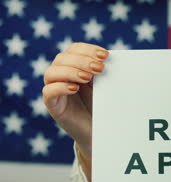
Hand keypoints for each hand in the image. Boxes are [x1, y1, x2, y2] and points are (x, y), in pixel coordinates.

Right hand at [42, 42, 108, 158]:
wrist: (101, 131)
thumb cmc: (104, 106)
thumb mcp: (105, 85)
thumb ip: (104, 72)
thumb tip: (111, 58)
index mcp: (74, 67)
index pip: (74, 50)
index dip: (88, 49)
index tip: (105, 56)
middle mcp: (61, 76)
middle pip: (61, 58)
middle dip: (82, 60)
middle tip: (100, 68)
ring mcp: (55, 90)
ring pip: (51, 72)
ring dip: (70, 71)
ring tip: (88, 78)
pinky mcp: (54, 106)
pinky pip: (48, 92)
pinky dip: (60, 87)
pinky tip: (75, 88)